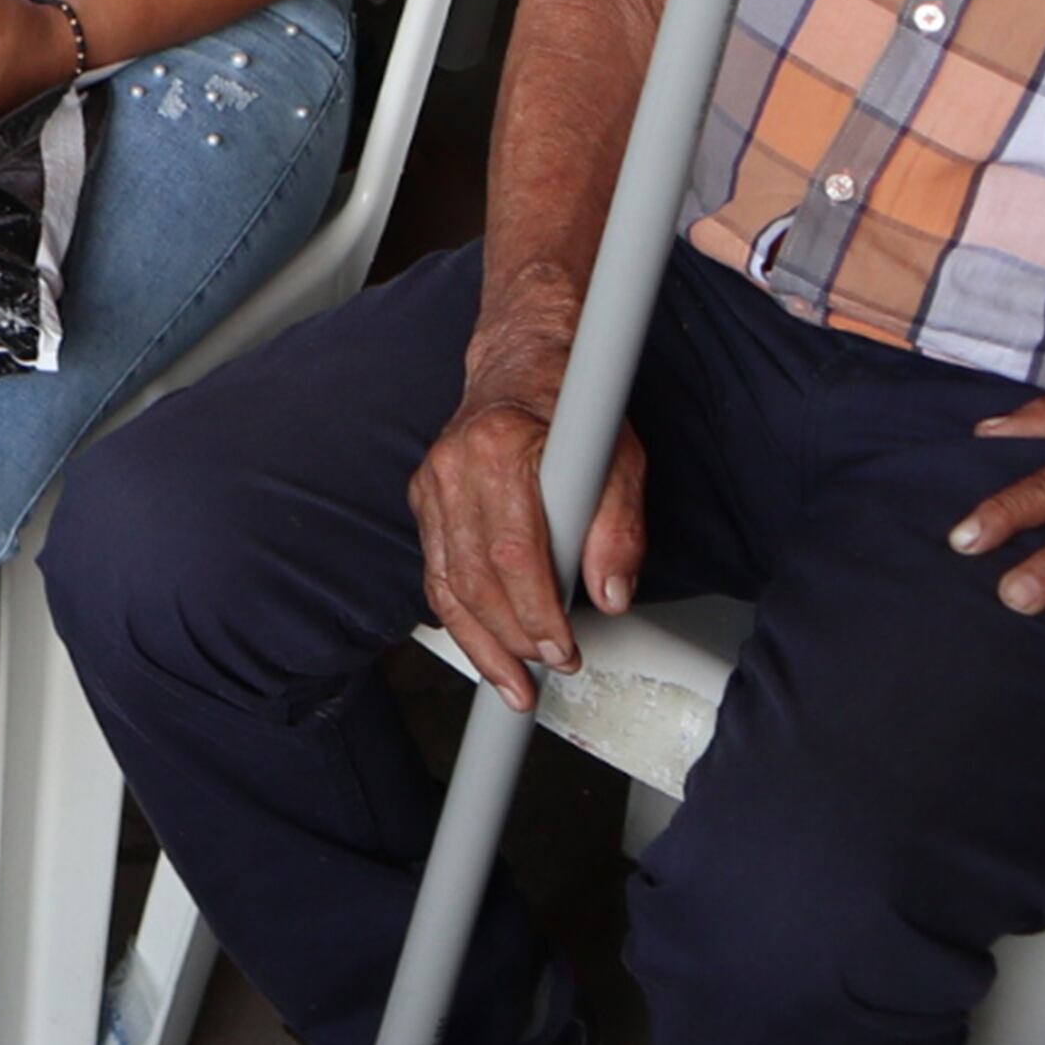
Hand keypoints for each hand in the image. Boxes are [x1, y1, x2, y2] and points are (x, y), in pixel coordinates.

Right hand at [411, 381, 646, 714]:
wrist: (519, 362)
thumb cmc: (568, 404)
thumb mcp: (620, 456)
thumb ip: (619, 527)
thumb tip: (611, 594)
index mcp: (499, 447)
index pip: (513, 554)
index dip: (537, 613)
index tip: (563, 646)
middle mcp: (454, 465)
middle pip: (475, 579)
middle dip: (514, 637)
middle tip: (553, 664)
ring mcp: (432, 483)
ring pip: (447, 584)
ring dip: (483, 643)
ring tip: (514, 681)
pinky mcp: (424, 499)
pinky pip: (436, 573)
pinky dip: (459, 618)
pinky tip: (482, 648)